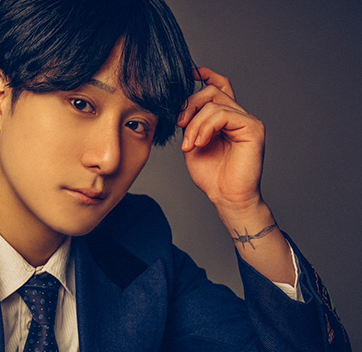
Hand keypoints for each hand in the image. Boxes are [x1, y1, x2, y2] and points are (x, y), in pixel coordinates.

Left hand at [177, 68, 265, 212]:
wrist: (227, 197)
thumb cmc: (212, 176)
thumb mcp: (192, 144)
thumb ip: (190, 124)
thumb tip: (181, 105)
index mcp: (226, 119)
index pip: (220, 87)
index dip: (205, 76)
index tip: (188, 73)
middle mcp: (239, 116)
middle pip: (213, 91)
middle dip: (190, 105)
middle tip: (179, 125)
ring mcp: (247, 121)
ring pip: (215, 103)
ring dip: (195, 124)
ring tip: (190, 145)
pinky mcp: (253, 128)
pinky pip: (223, 115)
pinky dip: (206, 127)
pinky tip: (200, 143)